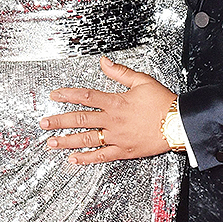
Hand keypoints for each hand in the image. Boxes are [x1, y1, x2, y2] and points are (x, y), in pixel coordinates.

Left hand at [40, 56, 176, 165]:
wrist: (179, 123)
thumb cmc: (163, 103)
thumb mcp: (142, 81)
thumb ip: (120, 72)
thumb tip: (104, 62)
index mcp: (116, 102)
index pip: (85, 97)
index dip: (67, 95)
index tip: (54, 95)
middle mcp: (113, 120)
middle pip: (80, 120)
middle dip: (59, 121)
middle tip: (44, 123)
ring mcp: (117, 137)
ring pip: (87, 139)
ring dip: (67, 141)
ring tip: (51, 142)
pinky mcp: (124, 150)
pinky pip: (102, 156)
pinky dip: (87, 158)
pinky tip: (74, 159)